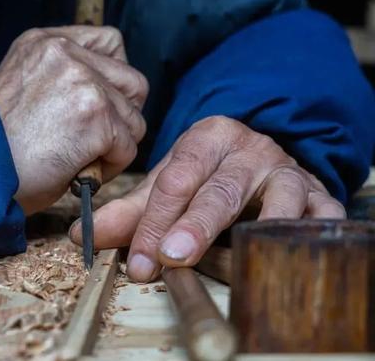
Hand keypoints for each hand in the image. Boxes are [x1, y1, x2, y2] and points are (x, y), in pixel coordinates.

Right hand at [0, 26, 148, 214]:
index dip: (115, 78)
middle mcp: (64, 52)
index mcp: (44, 42)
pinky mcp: (95, 115)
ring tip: (79, 159)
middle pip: (133, 82)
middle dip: (121, 117)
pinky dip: (110, 166)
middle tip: (92, 140)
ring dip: (114, 146)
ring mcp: (83, 82)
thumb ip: (59, 77)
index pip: (111, 42)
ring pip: (134, 119)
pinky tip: (79, 170)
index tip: (102, 104)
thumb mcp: (23, 88)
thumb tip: (105, 91)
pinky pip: (128, 147)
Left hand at [69, 116, 345, 281]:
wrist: (260, 157)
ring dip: (257, 230)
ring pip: (277, 198)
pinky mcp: (318, 192)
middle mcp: (249, 149)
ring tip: (235, 261)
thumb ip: (129, 212)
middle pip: (220, 189)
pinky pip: (321, 212)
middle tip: (171, 258)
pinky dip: (307, 231)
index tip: (139, 262)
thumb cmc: (208, 175)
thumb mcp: (168, 185)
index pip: (176, 179)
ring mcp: (287, 170)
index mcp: (207, 138)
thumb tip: (80, 236)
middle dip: (196, 226)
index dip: (154, 221)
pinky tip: (285, 252)